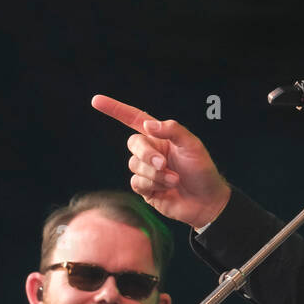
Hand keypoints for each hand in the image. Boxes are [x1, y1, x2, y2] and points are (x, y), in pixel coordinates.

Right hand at [91, 94, 231, 230]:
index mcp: (161, 136)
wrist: (207, 202)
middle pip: (134, 144)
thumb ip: (172, 130)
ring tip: (175, 180)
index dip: (115, 109)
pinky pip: (137, 183)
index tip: (96, 100)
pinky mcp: (146, 189)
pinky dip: (152, 185)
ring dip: (155, 174)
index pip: (134, 119)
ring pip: (135, 166)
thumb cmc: (203, 171)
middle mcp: (151, 151)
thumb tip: (148, 126)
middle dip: (147, 154)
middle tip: (164, 164)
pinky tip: (167, 189)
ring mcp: (147, 171)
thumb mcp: (193, 145)